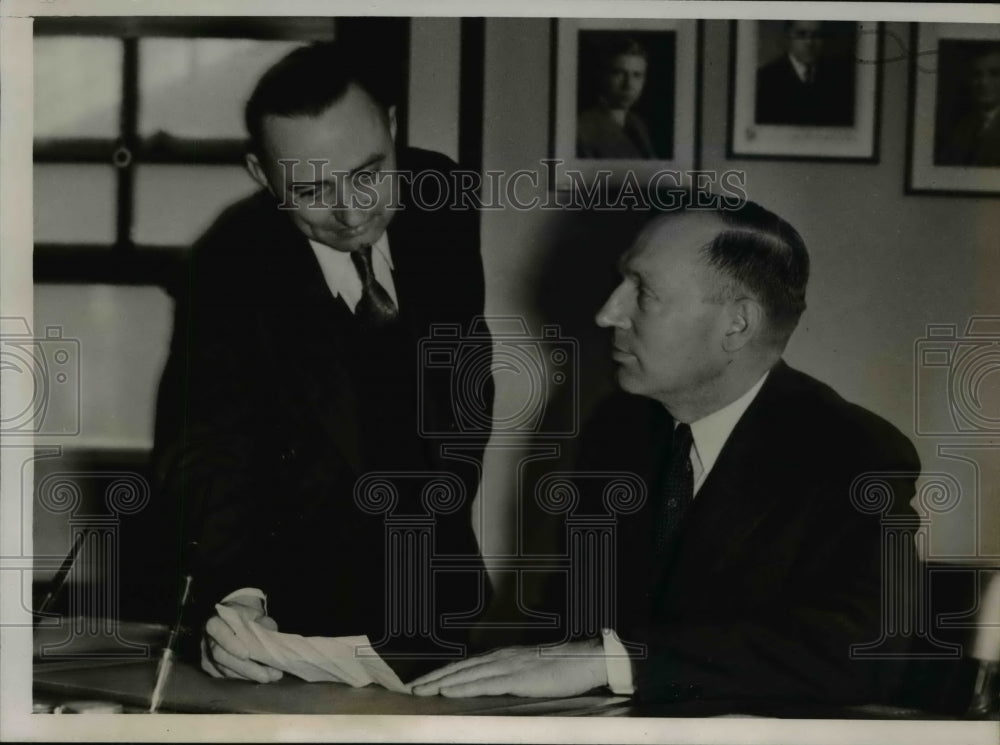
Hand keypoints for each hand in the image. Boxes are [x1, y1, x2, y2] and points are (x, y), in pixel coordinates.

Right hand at [200, 596, 283, 683]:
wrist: (238, 620)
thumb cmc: (248, 617)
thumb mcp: (258, 615)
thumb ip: (264, 624)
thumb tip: (270, 639)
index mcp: (216, 619)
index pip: (218, 630)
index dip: (230, 644)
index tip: (247, 655)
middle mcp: (207, 638)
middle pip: (221, 656)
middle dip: (245, 668)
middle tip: (266, 675)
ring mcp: (206, 654)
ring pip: (223, 669)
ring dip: (247, 676)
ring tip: (269, 677)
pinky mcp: (210, 667)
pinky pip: (224, 677)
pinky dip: (243, 679)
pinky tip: (259, 678)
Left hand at [410, 639, 607, 697]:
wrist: (586, 659)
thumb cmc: (563, 668)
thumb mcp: (530, 670)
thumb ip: (510, 676)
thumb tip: (491, 686)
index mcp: (503, 657)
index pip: (466, 665)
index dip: (443, 673)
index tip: (422, 681)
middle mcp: (501, 658)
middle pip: (459, 668)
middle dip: (433, 677)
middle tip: (410, 688)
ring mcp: (508, 666)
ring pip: (466, 674)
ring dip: (441, 682)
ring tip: (421, 690)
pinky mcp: (517, 678)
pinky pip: (484, 683)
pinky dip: (463, 686)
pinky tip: (449, 691)